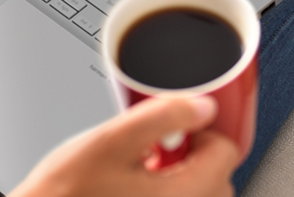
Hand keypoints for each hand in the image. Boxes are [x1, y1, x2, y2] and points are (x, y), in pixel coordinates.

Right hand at [9, 95, 239, 196]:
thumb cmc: (66, 191)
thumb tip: (203, 105)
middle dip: (193, 150)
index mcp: (183, 194)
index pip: (226, 151)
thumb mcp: (110, 140)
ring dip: (180, 170)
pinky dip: (167, 188)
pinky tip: (135, 181)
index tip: (177, 122)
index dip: (202, 127)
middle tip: (158, 140)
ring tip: (144, 161)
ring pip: (199, 190)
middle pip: (218, 174)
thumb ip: (161, 117)